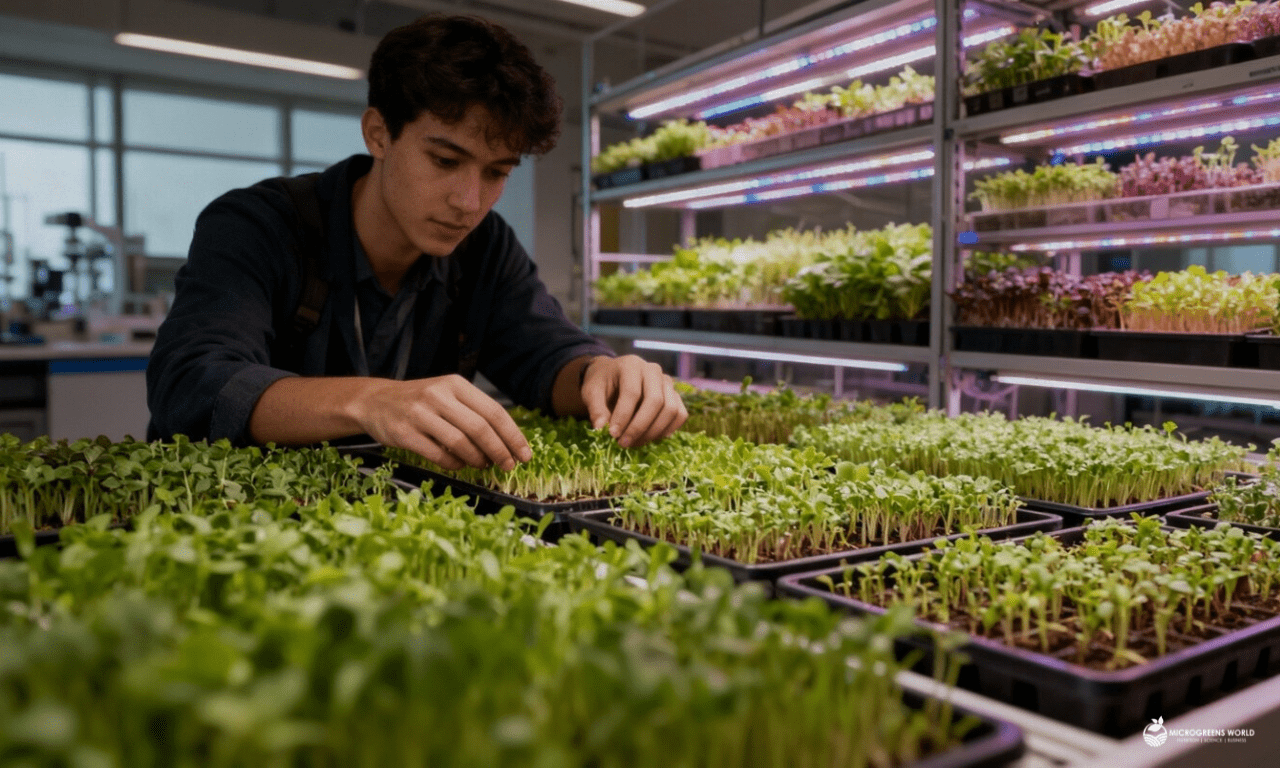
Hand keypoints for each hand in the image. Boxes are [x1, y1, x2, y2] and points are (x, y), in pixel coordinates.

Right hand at [352, 374, 530, 470]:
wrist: (374, 401)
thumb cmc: (420, 401)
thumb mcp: (447, 395)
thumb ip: (474, 412)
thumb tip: (508, 441)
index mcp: (455, 384)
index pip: (494, 412)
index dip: (513, 436)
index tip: (524, 454)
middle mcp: (439, 396)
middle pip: (480, 428)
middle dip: (500, 451)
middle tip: (509, 466)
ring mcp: (420, 414)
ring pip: (461, 443)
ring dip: (478, 459)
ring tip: (484, 465)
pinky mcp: (405, 434)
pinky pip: (438, 455)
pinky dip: (455, 464)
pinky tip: (461, 465)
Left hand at [581, 355, 686, 447]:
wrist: (613, 376)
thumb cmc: (602, 383)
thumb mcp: (591, 391)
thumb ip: (595, 408)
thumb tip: (600, 428)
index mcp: (631, 365)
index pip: (632, 392)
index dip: (623, 416)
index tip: (612, 434)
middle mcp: (653, 370)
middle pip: (656, 401)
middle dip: (639, 427)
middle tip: (623, 443)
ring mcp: (667, 383)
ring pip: (671, 409)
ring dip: (654, 431)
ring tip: (634, 443)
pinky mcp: (675, 395)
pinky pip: (680, 414)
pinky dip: (668, 429)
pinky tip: (650, 438)